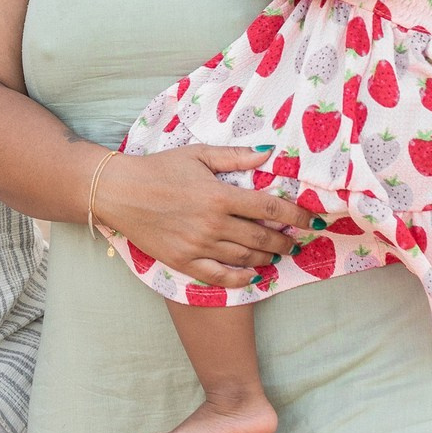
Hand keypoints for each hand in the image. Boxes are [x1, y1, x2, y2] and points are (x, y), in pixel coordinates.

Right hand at [96, 145, 302, 288]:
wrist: (120, 192)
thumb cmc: (159, 168)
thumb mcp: (197, 154)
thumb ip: (234, 156)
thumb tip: (267, 153)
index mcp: (220, 195)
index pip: (270, 208)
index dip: (296, 216)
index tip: (311, 221)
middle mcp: (213, 223)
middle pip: (261, 238)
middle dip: (285, 241)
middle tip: (295, 242)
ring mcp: (198, 245)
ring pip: (244, 258)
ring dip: (267, 258)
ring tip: (277, 255)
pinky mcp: (183, 261)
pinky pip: (219, 276)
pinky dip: (240, 279)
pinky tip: (253, 276)